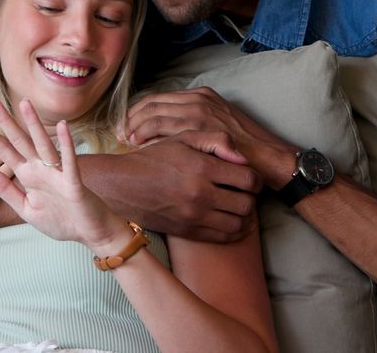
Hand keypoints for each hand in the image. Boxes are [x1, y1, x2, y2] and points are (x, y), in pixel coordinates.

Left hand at [0, 98, 124, 247]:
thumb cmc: (59, 221)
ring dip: (34, 124)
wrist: (87, 234)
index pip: (4, 152)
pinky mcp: (73, 183)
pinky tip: (62, 127)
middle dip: (6, 122)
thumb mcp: (25, 208)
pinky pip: (69, 162)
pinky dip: (66, 145)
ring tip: (24, 103)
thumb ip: (5, 190)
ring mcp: (57, 174)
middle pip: (20, 141)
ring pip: (43, 145)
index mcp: (27, 176)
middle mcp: (40, 170)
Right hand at [100, 132, 262, 241]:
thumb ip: (215, 141)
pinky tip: (230, 220)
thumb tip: (243, 158)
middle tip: (245, 192)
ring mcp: (194, 216)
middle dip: (251, 197)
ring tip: (238, 206)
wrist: (121, 186)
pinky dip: (233, 231)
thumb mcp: (182, 139)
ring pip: (238, 224)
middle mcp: (200, 194)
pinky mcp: (188, 232)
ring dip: (244, 216)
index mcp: (201, 167)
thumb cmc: (153, 159)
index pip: (248, 178)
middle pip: (247, 203)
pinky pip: (223, 237)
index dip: (255, 178)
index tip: (250, 177)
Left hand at [125, 87, 297, 187]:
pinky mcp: (202, 131)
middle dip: (131, 119)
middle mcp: (199, 100)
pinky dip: (151, 140)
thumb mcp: (217, 125)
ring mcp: (201, 114)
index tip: (125, 125)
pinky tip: (143, 150)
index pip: (159, 98)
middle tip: (119, 134)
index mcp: (201, 96)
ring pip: (155, 117)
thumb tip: (165, 130)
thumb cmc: (245, 148)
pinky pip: (166, 132)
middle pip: (152, 104)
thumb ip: (194, 122)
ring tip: (127, 142)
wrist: (270, 158)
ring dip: (137, 130)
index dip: (138, 111)